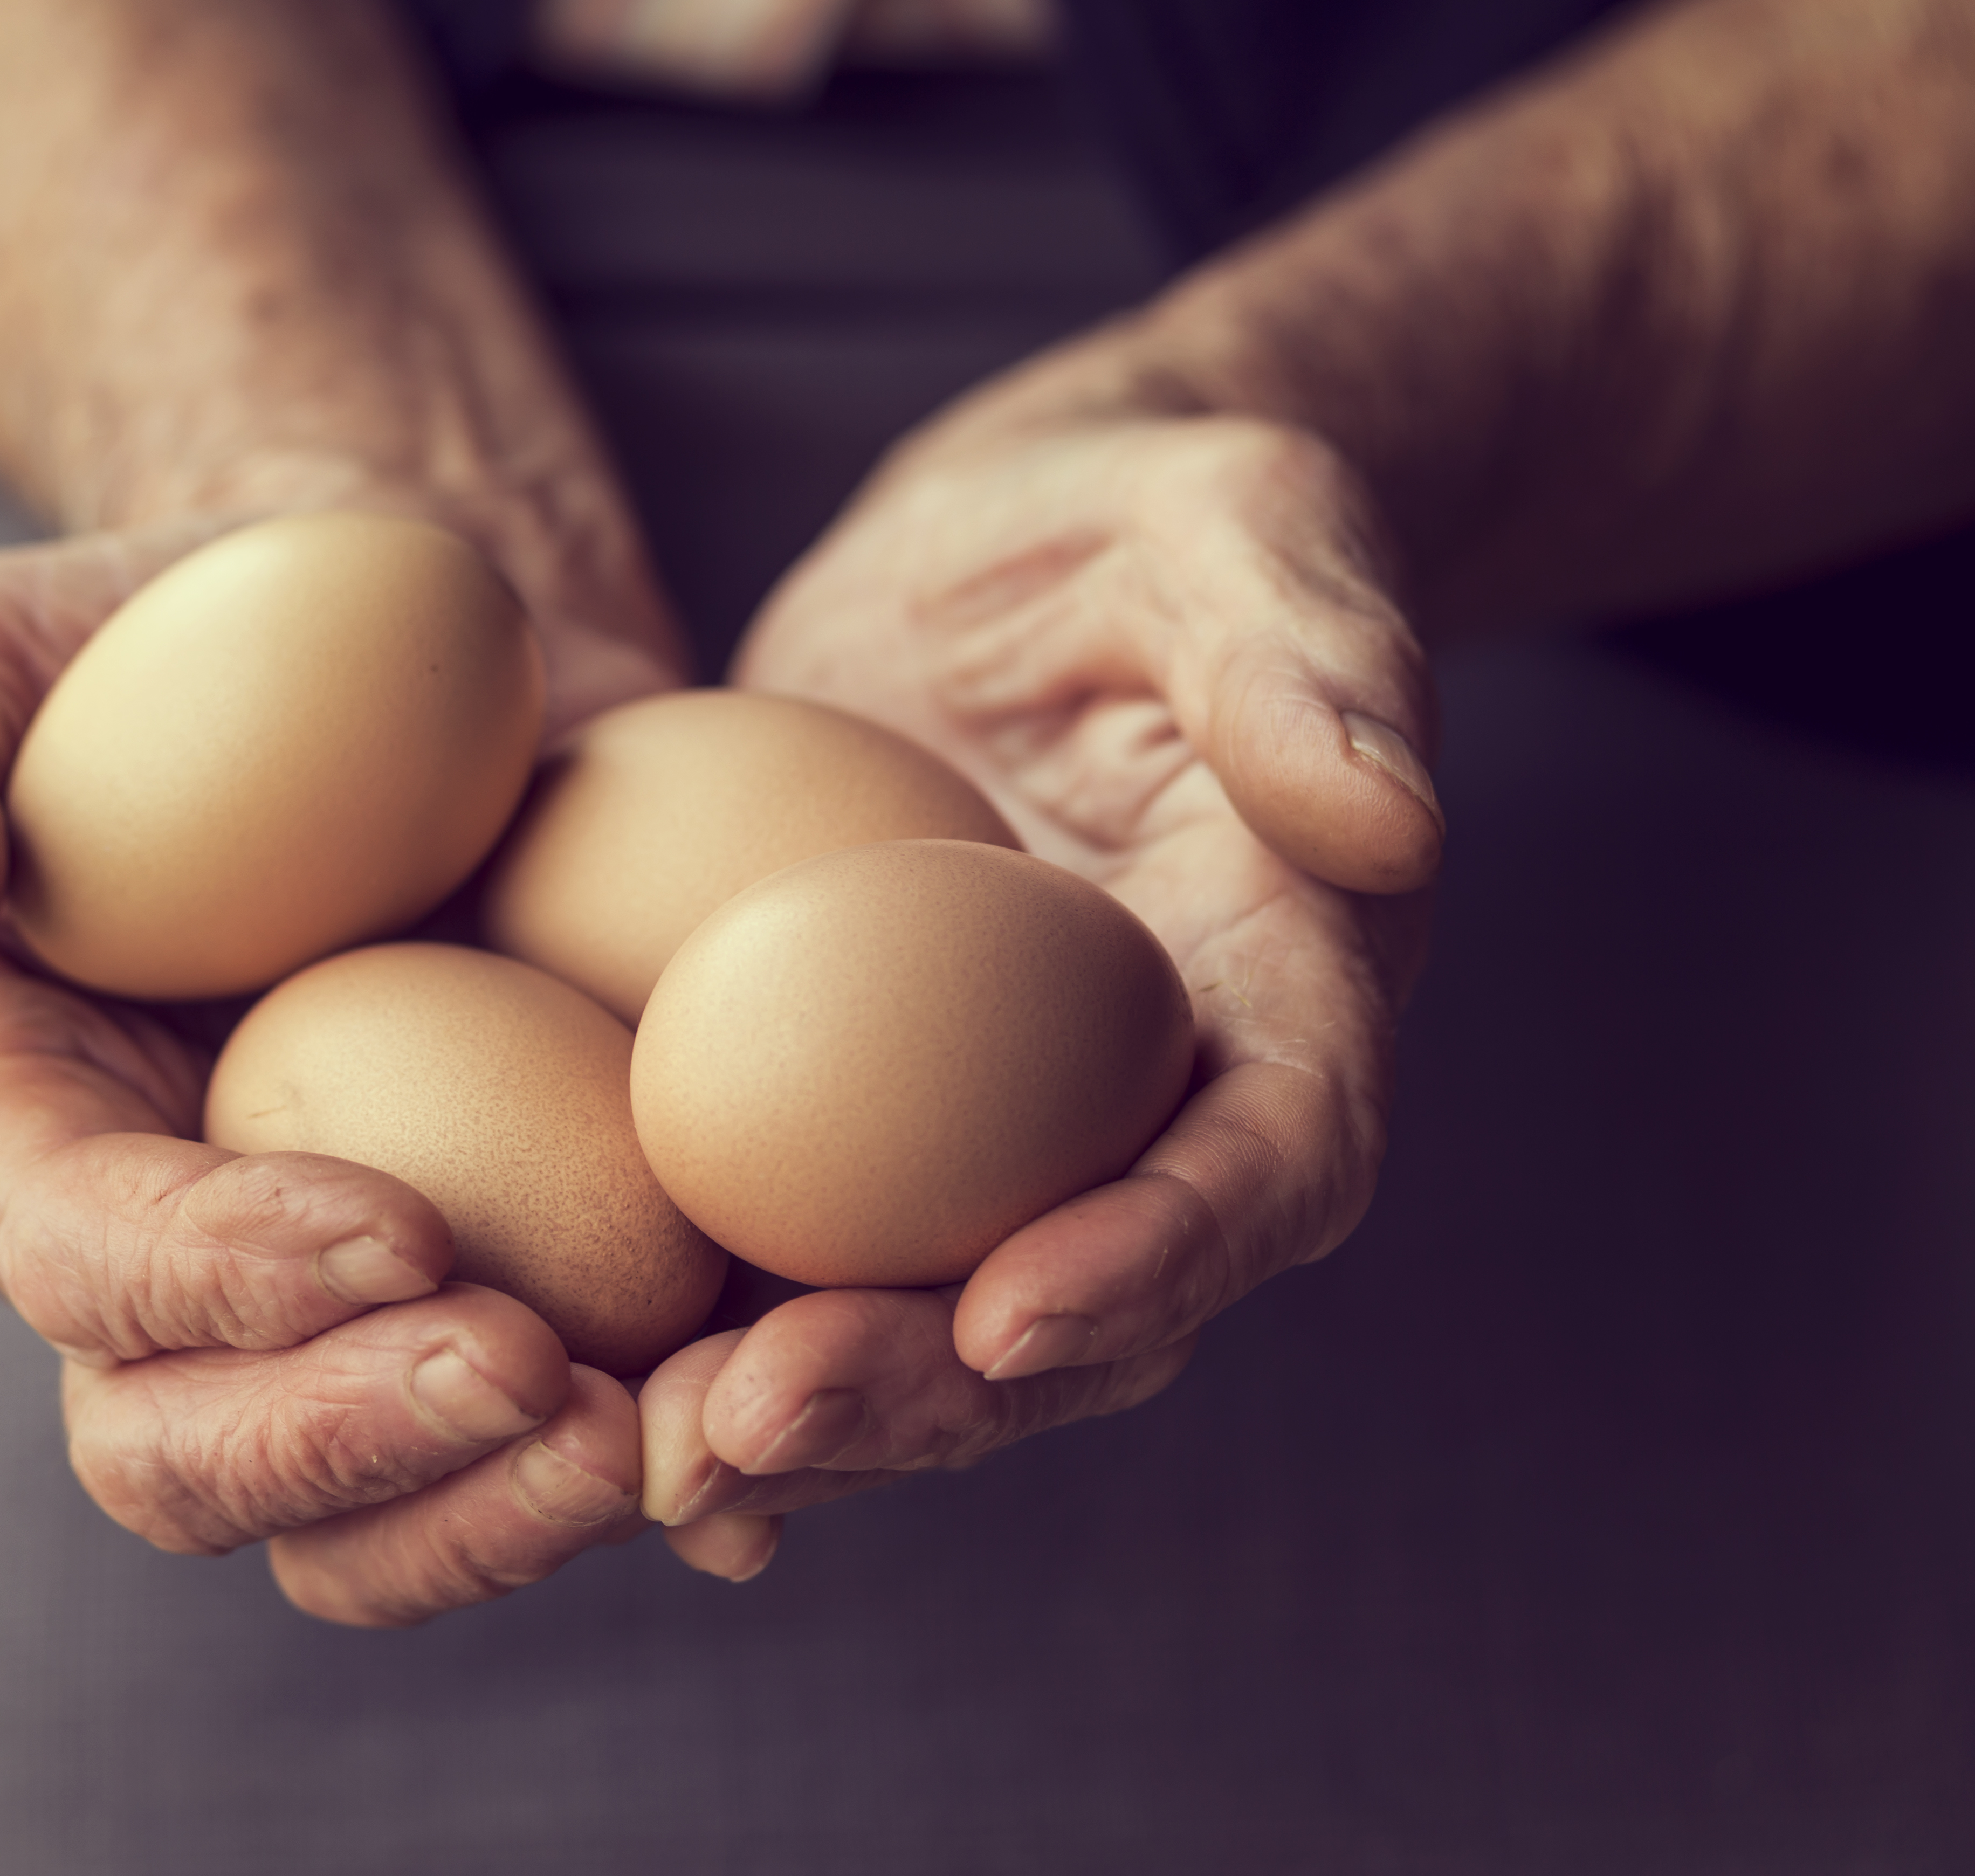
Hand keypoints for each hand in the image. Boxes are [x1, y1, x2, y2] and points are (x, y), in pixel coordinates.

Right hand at [0, 519, 680, 1623]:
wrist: (412, 647)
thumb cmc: (168, 635)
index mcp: (8, 1140)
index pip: (78, 1261)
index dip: (217, 1278)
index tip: (402, 1232)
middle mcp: (149, 1277)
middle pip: (193, 1462)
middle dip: (354, 1450)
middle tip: (538, 1377)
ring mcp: (327, 1318)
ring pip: (367, 1520)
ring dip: (502, 1516)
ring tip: (661, 1441)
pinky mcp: (499, 1294)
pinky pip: (537, 1457)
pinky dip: (646, 1486)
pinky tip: (752, 1482)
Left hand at [646, 386, 1442, 1580]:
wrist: (1009, 553)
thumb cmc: (1150, 519)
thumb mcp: (1243, 525)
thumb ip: (1313, 655)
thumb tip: (1386, 814)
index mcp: (1285, 993)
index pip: (1269, 1164)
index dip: (1159, 1256)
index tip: (1017, 1309)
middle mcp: (1155, 1109)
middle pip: (1083, 1311)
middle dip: (931, 1393)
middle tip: (754, 1421)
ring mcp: (1001, 1138)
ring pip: (932, 1335)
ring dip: (805, 1415)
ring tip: (643, 1454)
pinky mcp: (860, 1124)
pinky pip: (804, 1266)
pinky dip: (712, 1349)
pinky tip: (588, 1410)